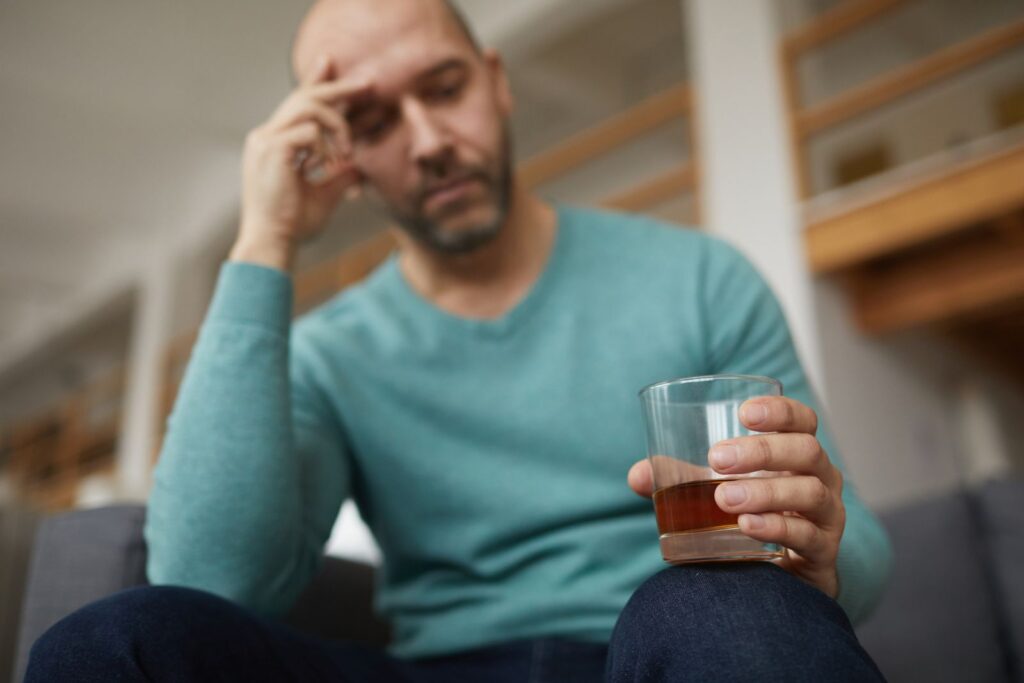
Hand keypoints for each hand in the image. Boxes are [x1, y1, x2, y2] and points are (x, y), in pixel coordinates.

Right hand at [233, 55, 372, 270]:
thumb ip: (338, 176)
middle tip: (368, 84)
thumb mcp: (323, 195)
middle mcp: (265, 136)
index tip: (330, 62)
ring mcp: (265, 140)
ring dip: (337, 125)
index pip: (296, 104)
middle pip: (304, 96)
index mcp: (273, 144)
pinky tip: (329, 166)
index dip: (315, 82)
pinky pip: (308, 131)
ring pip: (308, 107)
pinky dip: (326, 145)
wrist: (273, 243)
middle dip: (338, 87)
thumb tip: (359, 166)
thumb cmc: (293, 225)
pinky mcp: (271, 149)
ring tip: (346, 151)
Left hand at [628, 396, 844, 597]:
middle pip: (806, 451)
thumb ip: (680, 479)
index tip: (744, 413)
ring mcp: (827, 516)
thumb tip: (637, 475)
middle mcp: (821, 479)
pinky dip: (777, 527)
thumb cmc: (752, 517)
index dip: (780, 410)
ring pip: (809, 492)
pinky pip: (808, 535)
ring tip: (724, 498)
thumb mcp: (716, 491)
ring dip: (764, 491)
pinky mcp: (824, 553)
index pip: (802, 421)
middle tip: (717, 459)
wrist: (782, 578)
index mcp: (798, 454)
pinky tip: (747, 525)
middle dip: (762, 451)